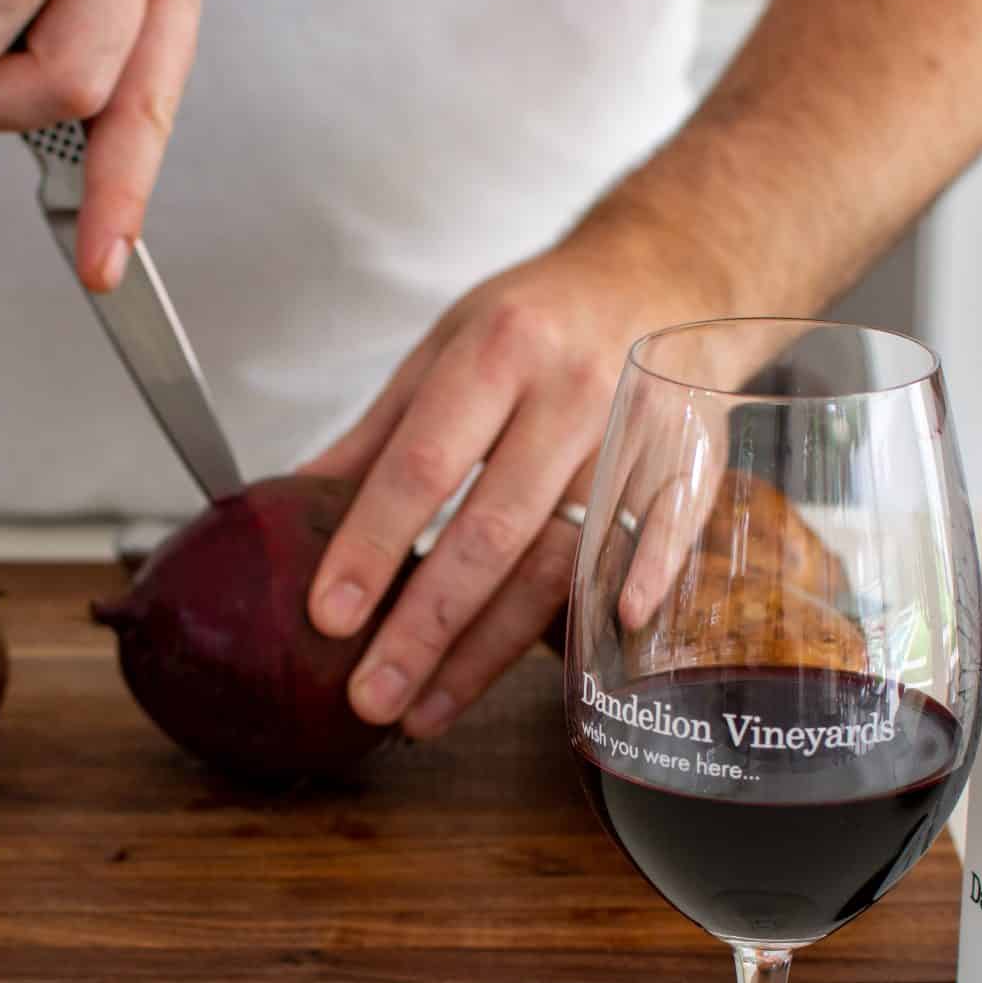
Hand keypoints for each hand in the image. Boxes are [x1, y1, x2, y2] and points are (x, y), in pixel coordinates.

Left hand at [301, 238, 717, 740]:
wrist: (666, 271)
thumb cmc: (541, 318)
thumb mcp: (446, 347)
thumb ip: (377, 433)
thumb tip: (290, 506)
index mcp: (499, 352)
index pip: (424, 464)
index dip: (374, 544)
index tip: (328, 615)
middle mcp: (573, 394)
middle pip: (494, 529)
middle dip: (426, 624)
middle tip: (371, 697)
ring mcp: (639, 437)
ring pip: (564, 563)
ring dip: (492, 650)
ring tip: (427, 711)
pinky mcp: (690, 470)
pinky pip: (655, 551)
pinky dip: (620, 605)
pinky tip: (576, 668)